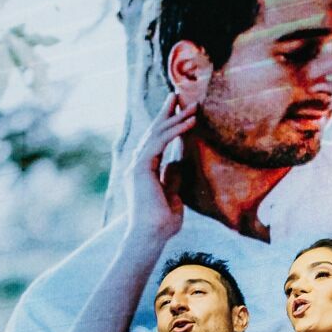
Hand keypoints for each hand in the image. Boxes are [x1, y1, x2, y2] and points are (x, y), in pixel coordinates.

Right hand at [127, 95, 194, 243]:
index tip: (180, 112)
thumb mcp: (173, 196)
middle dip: (168, 113)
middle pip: (153, 132)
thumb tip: (177, 162)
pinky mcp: (141, 167)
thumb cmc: (162, 224)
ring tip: (193, 106)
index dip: (168, 125)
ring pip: (157, 133)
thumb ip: (173, 178)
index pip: (156, 142)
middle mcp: (138, 164)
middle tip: (179, 96)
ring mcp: (137, 164)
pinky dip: (175, 130)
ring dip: (176, 118)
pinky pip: (160, 141)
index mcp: (144, 171)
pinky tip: (190, 122)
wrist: (151, 236)